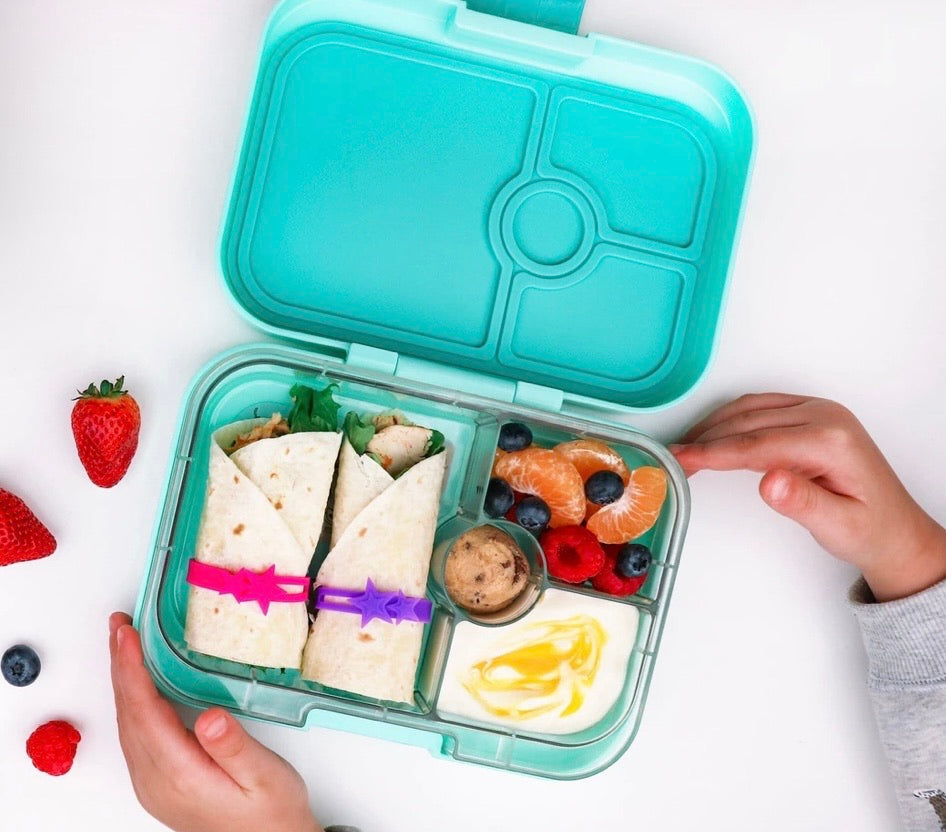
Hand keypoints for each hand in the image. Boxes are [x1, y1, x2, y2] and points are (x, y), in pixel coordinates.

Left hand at [108, 612, 322, 831]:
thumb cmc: (272, 812)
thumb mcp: (265, 776)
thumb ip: (235, 748)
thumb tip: (210, 717)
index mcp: (180, 774)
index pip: (144, 713)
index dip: (133, 670)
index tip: (128, 636)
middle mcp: (156, 781)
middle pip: (127, 715)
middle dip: (120, 666)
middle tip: (120, 625)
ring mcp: (152, 784)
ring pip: (127, 724)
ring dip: (123, 681)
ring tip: (125, 644)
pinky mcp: (159, 783)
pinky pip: (135, 734)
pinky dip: (132, 701)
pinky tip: (138, 684)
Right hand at [671, 394, 945, 601]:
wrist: (896, 530)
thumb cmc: (870, 531)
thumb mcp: (839, 528)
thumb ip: (803, 504)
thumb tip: (770, 482)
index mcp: (832, 441)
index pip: (758, 443)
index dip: (714, 452)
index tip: (682, 459)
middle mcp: (826, 418)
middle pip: (750, 422)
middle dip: (706, 439)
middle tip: (673, 458)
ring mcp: (819, 412)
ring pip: (752, 409)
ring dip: (714, 426)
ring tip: (685, 448)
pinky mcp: (811, 416)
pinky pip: (761, 408)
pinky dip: (731, 420)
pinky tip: (713, 435)